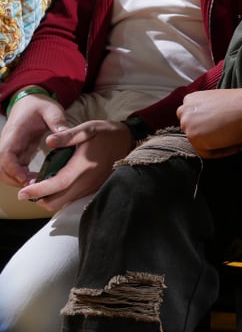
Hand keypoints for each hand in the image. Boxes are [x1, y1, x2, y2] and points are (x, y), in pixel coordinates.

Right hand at [0, 91, 68, 188]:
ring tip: (39, 184)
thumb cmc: (40, 105)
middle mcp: (8, 143)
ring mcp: (11, 149)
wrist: (31, 101)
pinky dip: (22, 176)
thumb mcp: (52, 110)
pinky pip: (15, 168)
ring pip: (6, 171)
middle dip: (14, 180)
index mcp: (14, 133)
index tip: (26, 179)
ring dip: (18, 180)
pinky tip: (38, 179)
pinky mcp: (17, 153)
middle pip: (1, 168)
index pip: (5, 155)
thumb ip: (58, 122)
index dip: (13, 169)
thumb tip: (65, 135)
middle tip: (36, 186)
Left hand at [18, 119, 132, 210]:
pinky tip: (56, 182)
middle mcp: (87, 181)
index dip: (39, 191)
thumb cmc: (107, 133)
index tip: (23, 193)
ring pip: (63, 202)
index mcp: (84, 166)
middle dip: (40, 197)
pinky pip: (71, 198)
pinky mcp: (93, 189)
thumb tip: (49, 141)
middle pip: (57, 201)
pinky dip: (59, 195)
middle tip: (30, 187)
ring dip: (49, 197)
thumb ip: (68, 135)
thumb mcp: (88, 128)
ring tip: (41, 184)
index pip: (57, 184)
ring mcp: (91, 187)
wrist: (128, 141)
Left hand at [177, 88, 241, 157]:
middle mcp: (185, 110)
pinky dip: (223, 151)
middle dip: (212, 136)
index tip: (223, 128)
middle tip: (229, 136)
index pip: (194, 119)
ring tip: (237, 141)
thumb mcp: (219, 102)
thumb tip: (212, 123)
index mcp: (191, 99)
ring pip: (200, 143)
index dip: (210, 127)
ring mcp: (187, 124)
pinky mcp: (194, 136)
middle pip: (195, 131)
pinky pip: (207, 153)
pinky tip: (237, 144)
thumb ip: (208, 111)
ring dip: (219, 144)